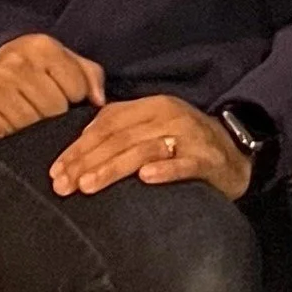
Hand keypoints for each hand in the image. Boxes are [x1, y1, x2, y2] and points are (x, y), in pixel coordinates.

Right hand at [0, 35, 105, 138]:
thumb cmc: (22, 68)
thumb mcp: (55, 59)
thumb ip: (87, 74)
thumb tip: (100, 101)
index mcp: (40, 46)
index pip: (78, 88)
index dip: (74, 98)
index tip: (61, 94)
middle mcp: (16, 63)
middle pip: (56, 109)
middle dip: (54, 115)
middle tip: (39, 107)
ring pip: (34, 124)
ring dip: (33, 127)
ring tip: (24, 113)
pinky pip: (10, 134)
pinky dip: (12, 134)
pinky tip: (7, 120)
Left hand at [49, 96, 251, 202]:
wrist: (236, 153)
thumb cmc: (185, 142)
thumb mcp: (153, 126)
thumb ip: (121, 127)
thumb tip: (79, 142)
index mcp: (152, 106)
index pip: (107, 124)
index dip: (78, 147)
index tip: (55, 171)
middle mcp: (170, 116)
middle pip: (120, 138)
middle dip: (86, 162)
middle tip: (63, 185)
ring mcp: (190, 137)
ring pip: (144, 150)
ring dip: (113, 169)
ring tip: (88, 186)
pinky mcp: (207, 160)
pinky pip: (184, 164)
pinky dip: (165, 171)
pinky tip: (145, 179)